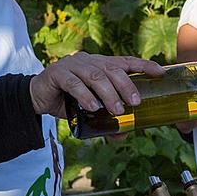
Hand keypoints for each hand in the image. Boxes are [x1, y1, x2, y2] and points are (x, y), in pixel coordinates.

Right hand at [30, 52, 164, 117]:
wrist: (36, 98)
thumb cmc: (68, 100)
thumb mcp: (90, 110)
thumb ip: (106, 119)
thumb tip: (124, 134)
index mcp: (100, 64)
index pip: (125, 61)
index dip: (143, 65)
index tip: (160, 72)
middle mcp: (88, 60)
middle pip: (112, 69)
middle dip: (126, 85)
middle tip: (136, 102)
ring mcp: (72, 65)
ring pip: (94, 76)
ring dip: (108, 93)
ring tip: (116, 110)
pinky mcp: (57, 73)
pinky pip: (74, 83)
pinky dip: (85, 95)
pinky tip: (92, 107)